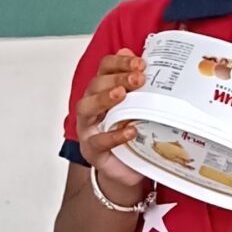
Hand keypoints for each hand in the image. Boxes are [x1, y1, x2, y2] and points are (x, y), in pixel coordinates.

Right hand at [76, 50, 145, 190]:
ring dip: (103, 98)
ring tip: (121, 94)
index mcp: (102, 91)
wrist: (127, 168)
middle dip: (117, 78)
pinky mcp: (92, 150)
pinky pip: (98, 141)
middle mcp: (91, 106)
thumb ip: (139, 88)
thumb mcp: (139, 108)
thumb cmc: (131, 135)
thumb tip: (144, 63)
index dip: (120, 62)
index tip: (140, 63)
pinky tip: (130, 131)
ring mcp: (88, 128)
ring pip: (86, 107)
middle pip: (95, 84)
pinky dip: (114, 135)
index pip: (105, 68)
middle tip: (138, 79)